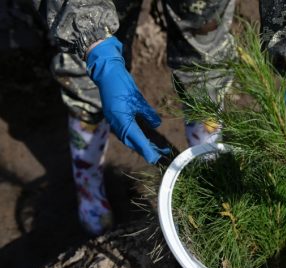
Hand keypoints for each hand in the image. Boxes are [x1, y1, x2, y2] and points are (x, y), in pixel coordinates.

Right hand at [86, 37, 169, 163]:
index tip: (157, 158)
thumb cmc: (122, 84)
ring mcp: (113, 121)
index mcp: (122, 120)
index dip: (147, 150)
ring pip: (127, 139)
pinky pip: (124, 132)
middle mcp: (116, 123)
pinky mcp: (113, 117)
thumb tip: (157, 124)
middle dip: (146, 150)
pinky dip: (134, 137)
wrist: (106, 73)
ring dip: (140, 145)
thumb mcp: (138, 99)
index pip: (137, 139)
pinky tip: (142, 138)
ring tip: (154, 148)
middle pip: (132, 142)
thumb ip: (147, 113)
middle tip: (160, 154)